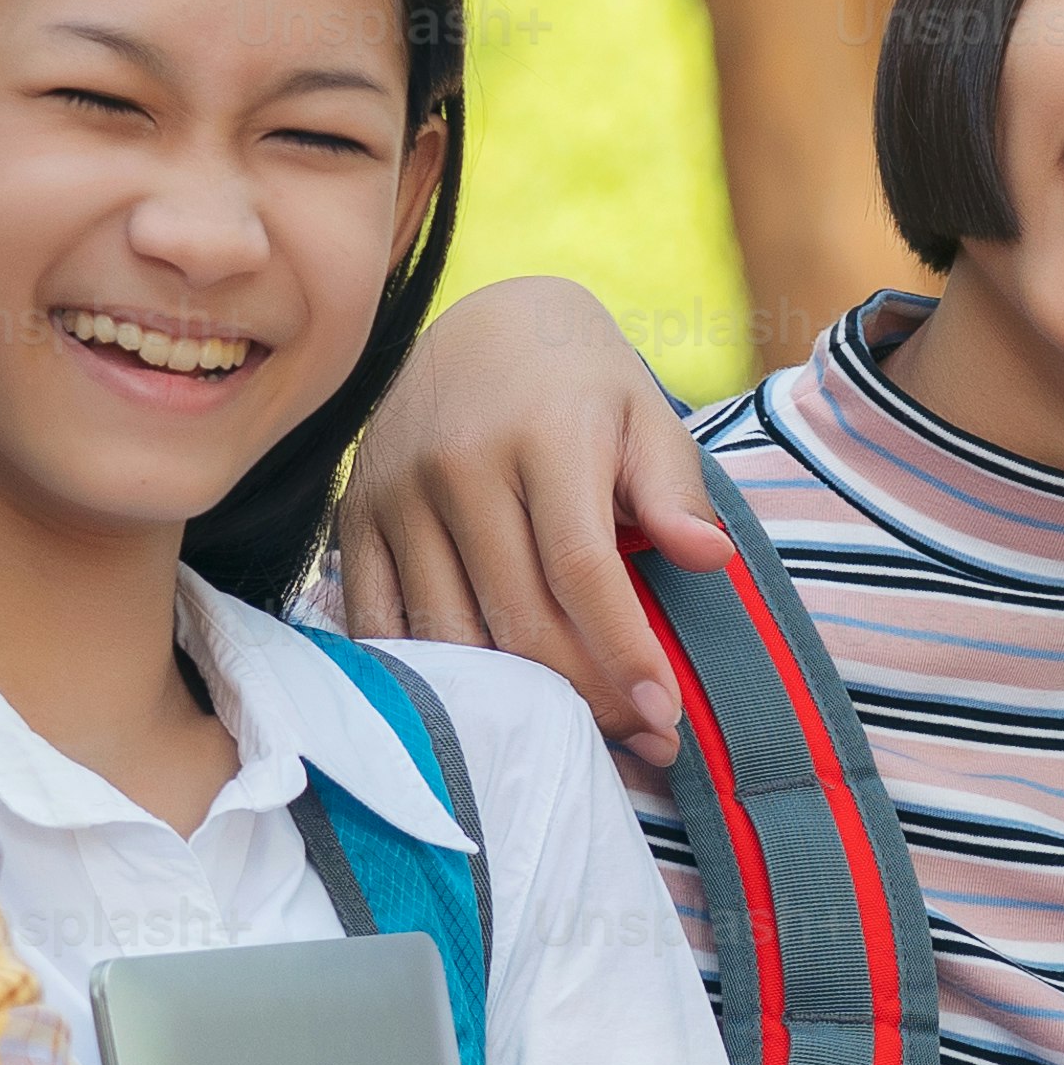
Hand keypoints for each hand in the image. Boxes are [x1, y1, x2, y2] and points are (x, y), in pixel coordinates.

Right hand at [329, 278, 721, 767]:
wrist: (476, 323)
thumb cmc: (578, 380)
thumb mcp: (642, 413)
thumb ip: (675, 488)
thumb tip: (710, 558)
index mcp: (541, 435)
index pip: (581, 568)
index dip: (622, 651)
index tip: (663, 714)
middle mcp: (458, 465)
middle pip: (518, 616)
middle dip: (586, 696)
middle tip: (643, 741)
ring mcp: (395, 495)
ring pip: (450, 635)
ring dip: (515, 704)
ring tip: (577, 735)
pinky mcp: (353, 519)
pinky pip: (381, 624)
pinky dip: (431, 678)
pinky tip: (484, 710)